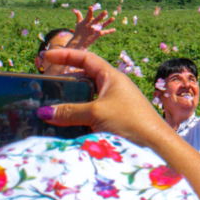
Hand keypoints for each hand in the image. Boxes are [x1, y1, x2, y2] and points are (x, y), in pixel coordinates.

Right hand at [37, 47, 166, 147]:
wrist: (154, 144)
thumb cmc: (129, 121)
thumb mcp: (96, 113)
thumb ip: (69, 112)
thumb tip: (44, 112)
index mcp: (112, 77)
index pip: (86, 58)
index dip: (66, 55)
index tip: (47, 55)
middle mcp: (113, 87)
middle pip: (84, 78)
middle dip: (64, 81)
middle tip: (44, 86)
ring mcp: (113, 104)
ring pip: (85, 98)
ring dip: (68, 102)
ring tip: (48, 106)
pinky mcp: (113, 120)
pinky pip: (89, 113)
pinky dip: (76, 116)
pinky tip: (63, 124)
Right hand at [70, 6, 115, 47]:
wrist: (78, 42)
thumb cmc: (79, 31)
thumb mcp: (78, 23)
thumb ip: (78, 16)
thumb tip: (75, 9)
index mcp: (86, 21)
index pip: (88, 15)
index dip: (89, 11)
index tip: (90, 7)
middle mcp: (91, 25)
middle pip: (97, 19)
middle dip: (101, 16)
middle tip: (105, 12)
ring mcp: (94, 30)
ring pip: (102, 25)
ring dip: (108, 22)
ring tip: (113, 18)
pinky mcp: (97, 35)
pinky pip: (104, 32)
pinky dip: (109, 31)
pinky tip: (114, 29)